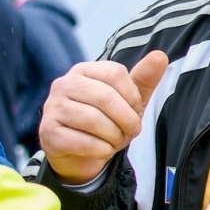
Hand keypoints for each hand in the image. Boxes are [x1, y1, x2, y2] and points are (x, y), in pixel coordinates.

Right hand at [40, 51, 168, 183]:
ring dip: (114, 136)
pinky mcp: (48, 132)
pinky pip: (82, 142)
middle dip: (127, 119)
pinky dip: (101, 150)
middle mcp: (64, 84)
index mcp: (84, 70)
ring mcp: (53, 108)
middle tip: (131, 131)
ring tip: (116, 140)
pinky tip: (102, 150)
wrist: (79, 154)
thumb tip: (160, 56)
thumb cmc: (106, 121)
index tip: (136, 110)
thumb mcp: (129, 99)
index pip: (115, 73)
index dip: (133, 96)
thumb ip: (144, 78)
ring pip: (92, 120)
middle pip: (105, 97)